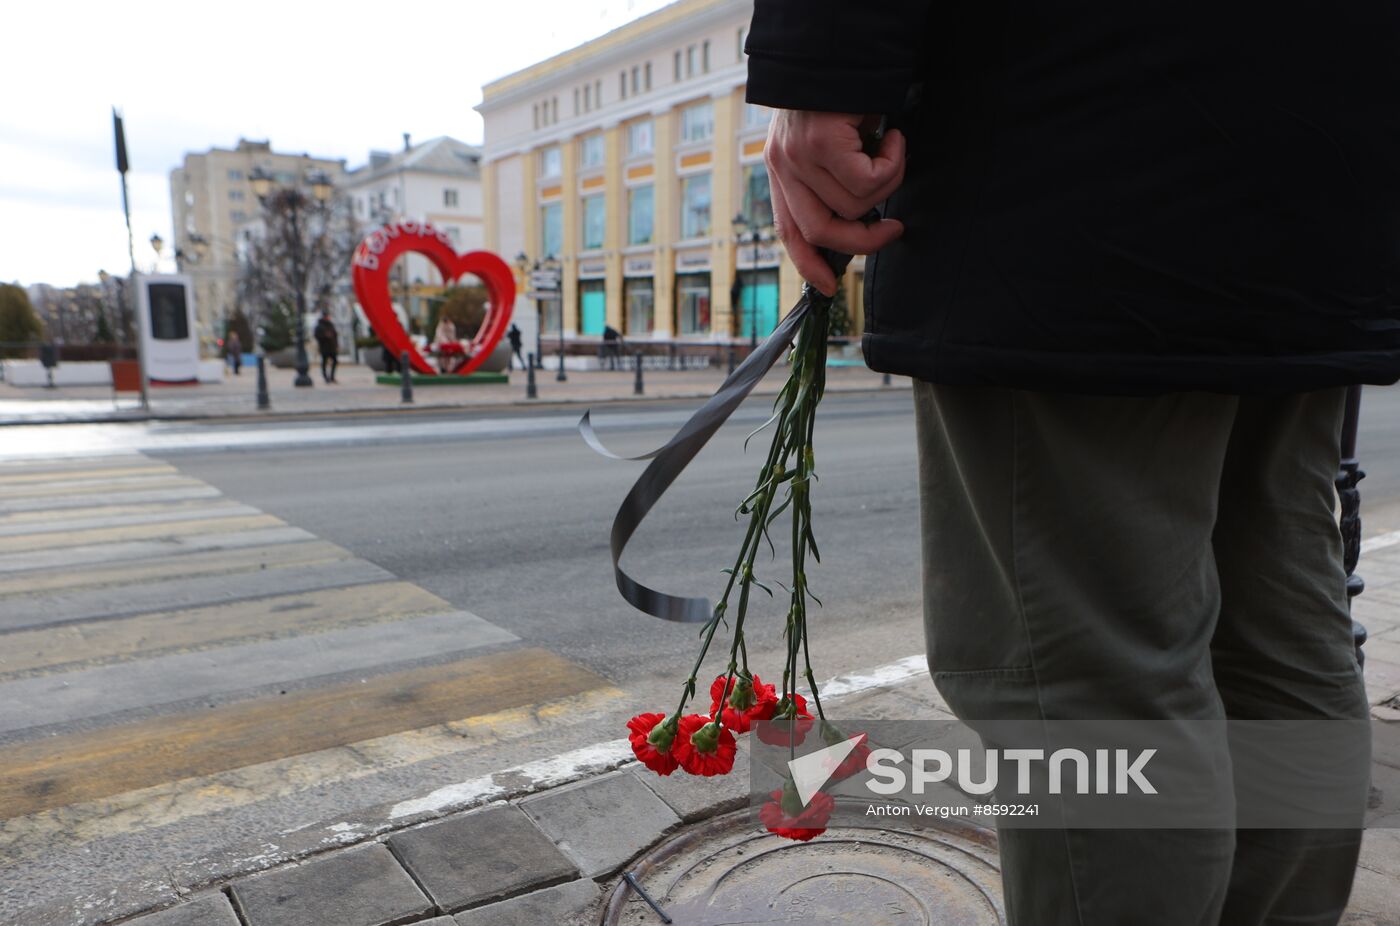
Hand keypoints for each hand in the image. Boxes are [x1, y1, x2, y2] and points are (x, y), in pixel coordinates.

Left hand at [765, 110, 905, 295]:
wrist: (839, 47)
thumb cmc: (846, 93)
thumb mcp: (834, 142)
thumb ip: (835, 179)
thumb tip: (863, 220)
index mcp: (781, 169)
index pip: (788, 230)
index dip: (808, 263)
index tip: (826, 288)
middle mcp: (783, 166)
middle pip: (820, 231)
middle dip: (862, 240)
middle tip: (894, 228)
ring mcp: (798, 156)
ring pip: (854, 204)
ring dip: (887, 183)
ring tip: (893, 149)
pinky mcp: (820, 143)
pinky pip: (867, 180)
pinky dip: (892, 163)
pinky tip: (894, 135)